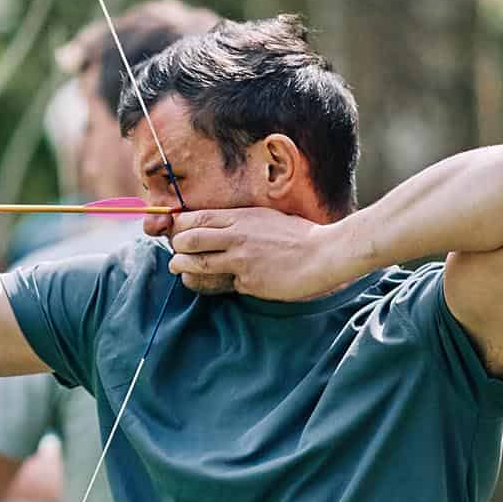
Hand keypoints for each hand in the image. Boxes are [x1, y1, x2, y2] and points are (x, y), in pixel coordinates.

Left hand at [163, 207, 354, 300]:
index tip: (179, 233)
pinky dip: (215, 285)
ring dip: (183, 268)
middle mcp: (236, 235)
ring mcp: (240, 259)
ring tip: (180, 269)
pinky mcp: (248, 281)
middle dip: (177, 248)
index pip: (195, 218)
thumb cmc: (299, 235)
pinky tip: (217, 282)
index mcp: (240, 216)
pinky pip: (221, 284)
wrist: (325, 253)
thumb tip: (218, 228)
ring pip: (195, 263)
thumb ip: (240, 222)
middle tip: (178, 254)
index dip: (181, 227)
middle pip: (187, 239)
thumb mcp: (265, 218)